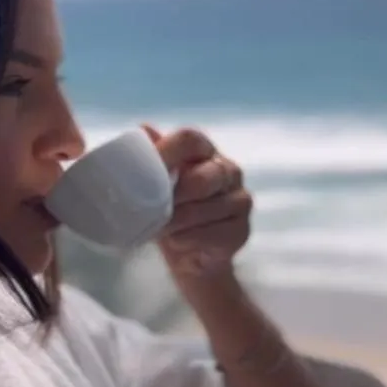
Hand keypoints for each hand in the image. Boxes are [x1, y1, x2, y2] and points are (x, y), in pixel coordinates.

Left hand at [144, 126, 251, 281]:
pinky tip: (178, 242)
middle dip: (172, 198)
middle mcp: (229, 171)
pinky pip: (212, 234)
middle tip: (150, 211)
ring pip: (205, 209)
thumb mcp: (154, 186)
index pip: (190, 140)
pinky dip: (188, 240)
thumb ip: (152, 157)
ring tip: (160, 230)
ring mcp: (240, 200)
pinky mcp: (242, 230)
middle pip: (201, 178)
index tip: (144, 174)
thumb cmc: (170, 214)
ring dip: (176, 223)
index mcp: (205, 152)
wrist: (188, 258)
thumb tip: (143, 129)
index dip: (166, 154)